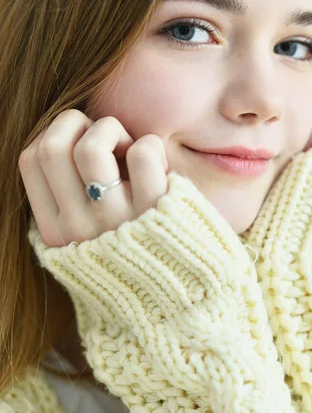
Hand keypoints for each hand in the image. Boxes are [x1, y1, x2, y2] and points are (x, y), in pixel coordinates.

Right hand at [19, 109, 167, 246]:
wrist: (180, 289)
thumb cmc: (135, 244)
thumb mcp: (89, 231)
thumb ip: (71, 194)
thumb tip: (71, 135)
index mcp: (55, 229)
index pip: (31, 159)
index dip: (57, 133)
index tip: (82, 142)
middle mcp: (77, 228)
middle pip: (52, 146)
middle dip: (79, 123)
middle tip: (106, 140)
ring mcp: (114, 221)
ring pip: (90, 147)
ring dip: (112, 130)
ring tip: (129, 148)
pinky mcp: (155, 211)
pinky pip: (142, 153)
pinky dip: (151, 144)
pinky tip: (160, 164)